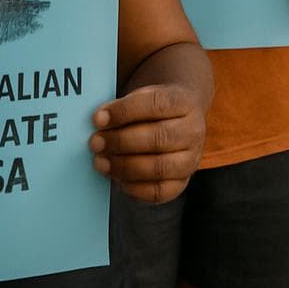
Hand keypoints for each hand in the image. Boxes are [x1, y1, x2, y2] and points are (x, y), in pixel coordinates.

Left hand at [90, 84, 203, 203]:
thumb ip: (122, 106)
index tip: (98, 118)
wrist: (177, 121)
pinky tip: (117, 176)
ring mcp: (190, 159)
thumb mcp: (142, 96)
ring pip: (159, 167)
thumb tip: (99, 120)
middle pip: (158, 138)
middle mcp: (193, 131)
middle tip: (95, 142)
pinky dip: (133, 187)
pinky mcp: (181, 182)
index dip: (125, 111)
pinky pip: (158, 191)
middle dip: (121, 141)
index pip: (157, 104)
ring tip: (100, 161)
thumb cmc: (152, 109)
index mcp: (184, 102)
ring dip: (123, 166)